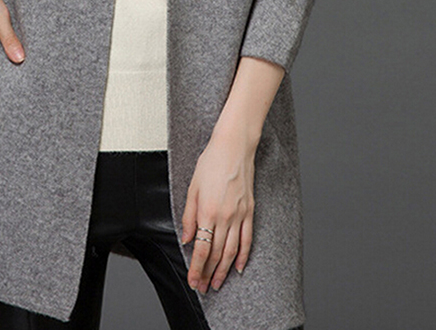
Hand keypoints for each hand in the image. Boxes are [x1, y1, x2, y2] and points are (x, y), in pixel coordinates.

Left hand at [181, 134, 256, 293]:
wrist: (233, 148)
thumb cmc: (210, 163)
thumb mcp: (192, 187)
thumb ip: (188, 216)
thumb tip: (185, 239)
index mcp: (207, 211)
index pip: (201, 248)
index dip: (196, 268)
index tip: (193, 281)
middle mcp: (224, 217)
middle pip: (216, 253)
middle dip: (208, 273)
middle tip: (203, 287)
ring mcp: (239, 215)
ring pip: (231, 251)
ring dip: (223, 270)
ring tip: (218, 283)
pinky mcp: (249, 211)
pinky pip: (247, 239)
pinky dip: (243, 256)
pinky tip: (237, 267)